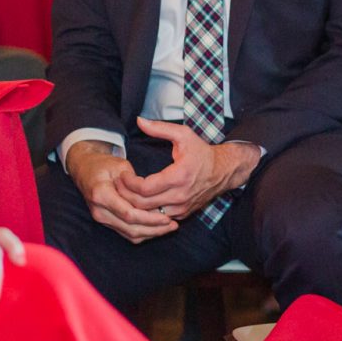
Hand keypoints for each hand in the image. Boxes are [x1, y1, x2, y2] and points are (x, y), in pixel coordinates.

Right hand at [65, 140, 176, 242]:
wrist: (85, 170)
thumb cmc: (104, 164)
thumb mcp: (120, 165)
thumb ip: (134, 182)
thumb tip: (152, 197)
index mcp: (102, 195)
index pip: (129, 214)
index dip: (150, 218)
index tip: (167, 217)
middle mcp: (100, 211)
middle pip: (131, 228)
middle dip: (154, 229)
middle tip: (173, 225)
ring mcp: (102, 218)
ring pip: (130, 234)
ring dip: (151, 233)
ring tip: (170, 227)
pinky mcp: (107, 222)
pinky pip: (127, 233)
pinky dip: (144, 233)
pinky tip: (158, 228)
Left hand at [118, 119, 259, 219]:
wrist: (223, 171)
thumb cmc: (202, 152)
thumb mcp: (183, 135)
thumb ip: (160, 128)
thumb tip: (140, 120)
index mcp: (178, 176)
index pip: (144, 188)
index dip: (128, 183)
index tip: (122, 174)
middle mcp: (180, 196)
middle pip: (143, 205)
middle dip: (126, 196)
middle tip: (118, 185)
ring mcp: (181, 207)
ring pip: (149, 216)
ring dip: (134, 207)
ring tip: (125, 194)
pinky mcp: (182, 214)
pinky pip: (158, 219)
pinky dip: (147, 212)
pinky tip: (139, 202)